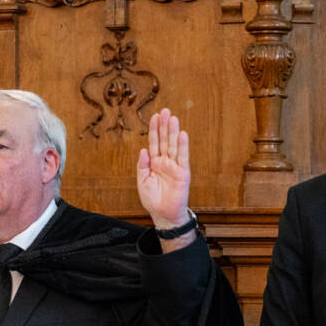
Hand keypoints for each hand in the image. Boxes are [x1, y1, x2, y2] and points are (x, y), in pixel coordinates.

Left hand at [137, 108, 194, 249]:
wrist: (164, 214)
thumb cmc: (153, 200)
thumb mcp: (142, 181)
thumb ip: (142, 166)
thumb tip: (143, 150)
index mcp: (154, 163)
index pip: (154, 143)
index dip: (154, 130)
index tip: (154, 117)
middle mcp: (165, 162)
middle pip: (165, 140)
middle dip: (164, 126)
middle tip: (164, 110)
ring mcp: (174, 166)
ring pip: (173, 145)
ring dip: (173, 132)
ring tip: (173, 117)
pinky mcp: (182, 173)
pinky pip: (183, 157)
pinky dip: (183, 146)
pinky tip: (182, 134)